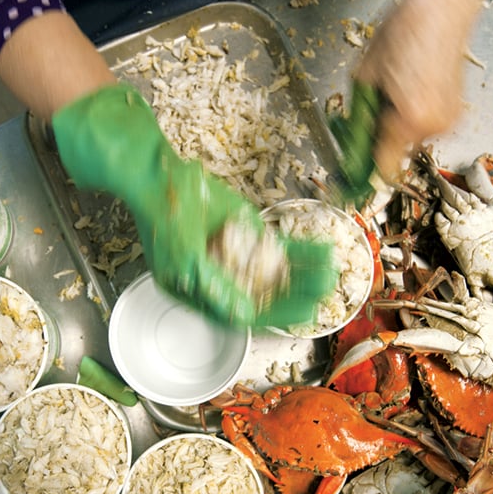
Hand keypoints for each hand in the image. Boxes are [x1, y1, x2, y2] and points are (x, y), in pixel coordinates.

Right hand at [51, 84, 337, 327]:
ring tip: (332, 271)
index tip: (304, 311)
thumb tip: (245, 316)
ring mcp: (240, 257)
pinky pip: (282, 246)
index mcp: (202, 296)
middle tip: (326, 290)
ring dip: (306, 272)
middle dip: (298, 293)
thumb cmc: (163, 220)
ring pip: (279, 271)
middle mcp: (225, 281)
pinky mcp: (250, 234)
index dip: (276, 315)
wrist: (160, 177)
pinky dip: (303, 249)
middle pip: (267, 295)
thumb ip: (217, 288)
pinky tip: (324, 249)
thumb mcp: (186, 259)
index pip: (244, 314)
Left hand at [355, 0, 481, 181]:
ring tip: (393, 92)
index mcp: (410, 119)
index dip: (362, 174)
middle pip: (394, 153)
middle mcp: (433, 126)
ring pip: (409, 140)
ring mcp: (448, 121)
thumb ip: (357, 119)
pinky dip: (413, 118)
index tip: (350, 183)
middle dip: (377, 140)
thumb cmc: (404, 32)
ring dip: (396, 127)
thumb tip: (350, 146)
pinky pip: (425, 127)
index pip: (382, 166)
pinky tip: (409, 91)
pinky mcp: (456, 113)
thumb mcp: (365, 77)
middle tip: (366, 114)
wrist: (441, 11)